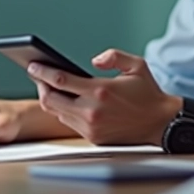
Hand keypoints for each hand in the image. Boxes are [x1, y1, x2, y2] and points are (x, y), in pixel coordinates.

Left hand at [28, 49, 179, 145]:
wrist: (160, 123)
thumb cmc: (148, 92)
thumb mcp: (137, 65)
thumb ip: (114, 56)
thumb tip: (94, 60)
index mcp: (100, 91)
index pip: (60, 80)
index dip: (42, 72)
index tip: (32, 65)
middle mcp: (92, 111)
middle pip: (50, 100)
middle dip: (40, 86)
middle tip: (37, 76)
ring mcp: (91, 127)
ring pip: (57, 113)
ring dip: (51, 99)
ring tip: (50, 87)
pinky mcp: (93, 137)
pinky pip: (69, 123)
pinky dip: (64, 111)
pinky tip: (65, 101)